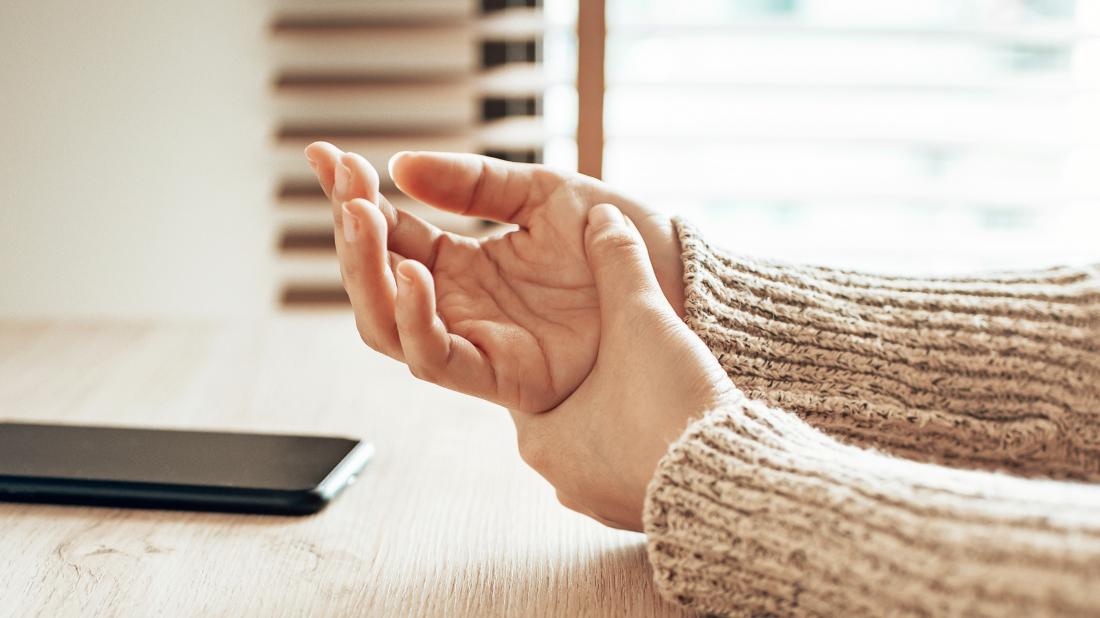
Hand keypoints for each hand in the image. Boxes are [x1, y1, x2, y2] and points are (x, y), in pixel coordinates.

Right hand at [303, 143, 684, 412]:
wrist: (671, 274)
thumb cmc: (616, 236)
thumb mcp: (541, 193)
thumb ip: (474, 185)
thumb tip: (401, 167)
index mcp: (462, 263)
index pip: (388, 234)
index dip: (353, 198)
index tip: (326, 155)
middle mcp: (459, 305)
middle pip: (375, 284)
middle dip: (352, 237)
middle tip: (348, 189)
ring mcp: (476, 339)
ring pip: (389, 325)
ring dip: (368, 274)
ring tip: (366, 218)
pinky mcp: (501, 374)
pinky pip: (437, 359)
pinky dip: (417, 321)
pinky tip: (416, 271)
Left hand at [514, 204, 732, 529]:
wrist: (735, 484)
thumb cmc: (672, 408)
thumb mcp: (641, 320)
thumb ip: (618, 263)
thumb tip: (603, 216)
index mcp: (541, 435)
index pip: (534, 376)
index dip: (559, 343)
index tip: (583, 326)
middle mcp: (561, 477)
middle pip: (568, 409)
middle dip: (595, 378)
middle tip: (622, 350)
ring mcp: (600, 501)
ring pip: (602, 441)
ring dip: (624, 412)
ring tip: (655, 383)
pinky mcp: (639, 514)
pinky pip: (634, 468)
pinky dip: (650, 442)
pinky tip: (676, 420)